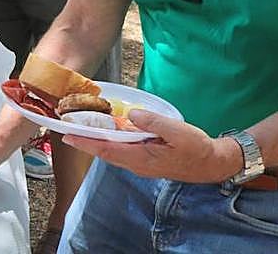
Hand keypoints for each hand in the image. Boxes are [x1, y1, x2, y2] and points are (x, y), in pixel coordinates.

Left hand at [61, 109, 241, 183]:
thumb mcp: (178, 132)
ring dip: (95, 141)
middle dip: (84, 141)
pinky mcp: (145, 159)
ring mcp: (140, 163)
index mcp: (141, 158)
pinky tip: (105, 131)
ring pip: (111, 152)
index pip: (107, 149)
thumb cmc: (196, 148)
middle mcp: (136, 163)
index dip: (86, 142)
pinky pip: (121, 150)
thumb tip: (132, 114)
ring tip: (78, 129)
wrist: (212, 164)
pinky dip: (109, 141)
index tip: (67, 135)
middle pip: (104, 152)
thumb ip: (154, 122)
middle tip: (65, 129)